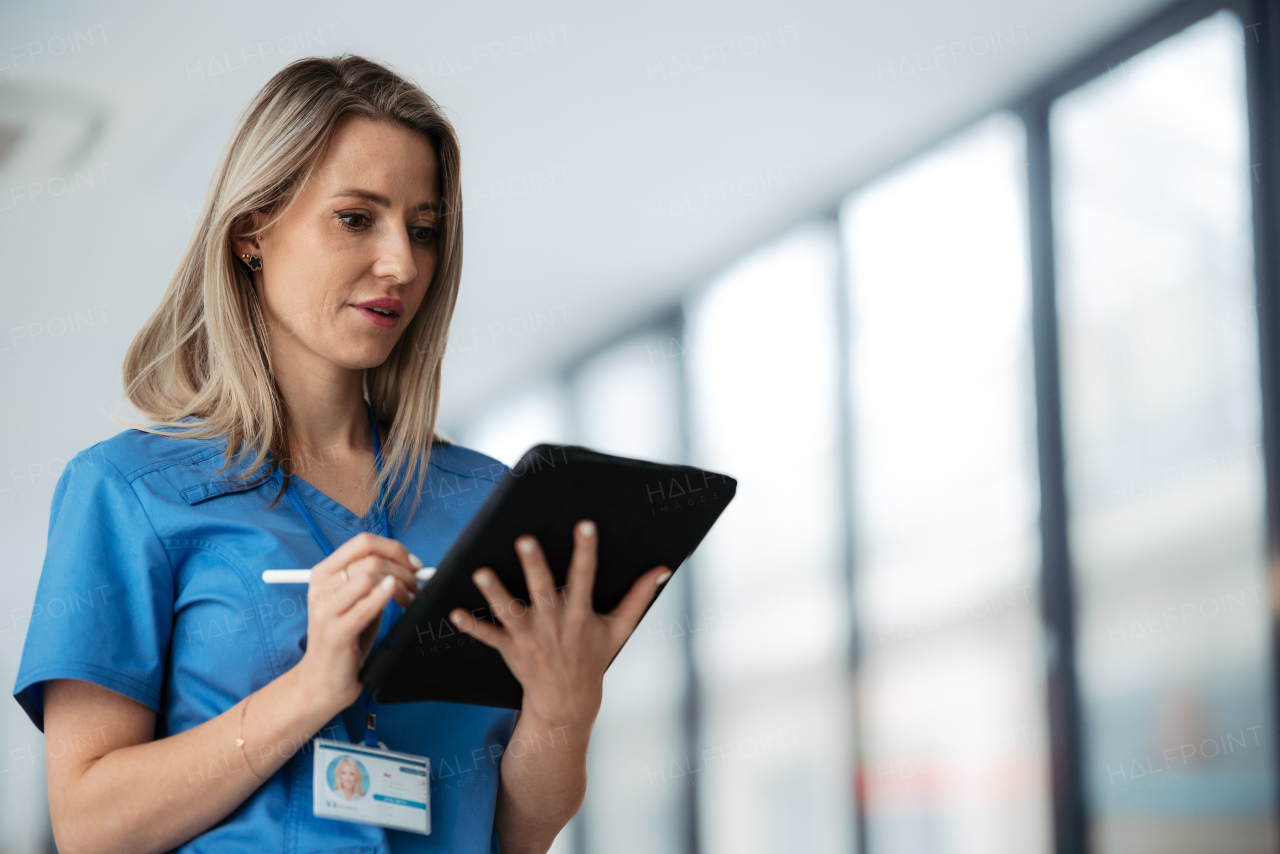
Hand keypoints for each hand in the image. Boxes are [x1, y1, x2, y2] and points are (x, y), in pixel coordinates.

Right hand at [295, 532, 422, 710]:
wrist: (322, 682)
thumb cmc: (346, 639)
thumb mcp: (358, 603)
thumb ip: (376, 582)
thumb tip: (410, 565)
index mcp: (323, 573)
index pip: (362, 543)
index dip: (394, 548)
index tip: (413, 564)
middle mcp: (320, 587)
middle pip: (370, 559)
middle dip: (403, 570)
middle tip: (418, 586)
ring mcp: (325, 609)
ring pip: (370, 576)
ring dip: (400, 585)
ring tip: (411, 599)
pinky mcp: (334, 631)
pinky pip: (365, 605)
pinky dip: (385, 596)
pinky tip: (397, 595)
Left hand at [448, 519, 671, 730]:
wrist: (567, 702)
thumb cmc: (593, 658)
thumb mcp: (619, 629)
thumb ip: (638, 596)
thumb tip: (663, 569)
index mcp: (580, 614)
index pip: (585, 576)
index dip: (585, 550)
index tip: (584, 524)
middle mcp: (554, 624)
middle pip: (543, 589)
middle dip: (534, 565)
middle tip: (524, 538)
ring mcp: (530, 638)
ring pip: (509, 611)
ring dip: (494, 592)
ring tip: (480, 571)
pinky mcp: (510, 650)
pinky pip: (488, 637)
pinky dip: (471, 626)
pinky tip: (452, 612)